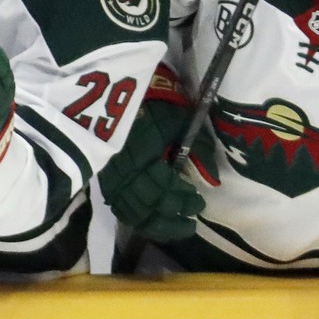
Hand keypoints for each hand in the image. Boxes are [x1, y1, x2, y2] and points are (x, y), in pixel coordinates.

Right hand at [97, 66, 218, 242]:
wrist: (114, 91)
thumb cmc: (153, 103)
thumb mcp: (180, 120)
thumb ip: (199, 150)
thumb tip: (214, 180)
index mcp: (143, 155)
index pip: (164, 188)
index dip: (182, 199)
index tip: (199, 202)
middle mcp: (123, 172)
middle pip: (147, 207)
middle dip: (171, 218)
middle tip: (190, 223)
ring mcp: (110, 177)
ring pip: (131, 212)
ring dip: (155, 224)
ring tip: (174, 227)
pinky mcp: (103, 179)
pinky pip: (119, 207)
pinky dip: (136, 218)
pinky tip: (150, 221)